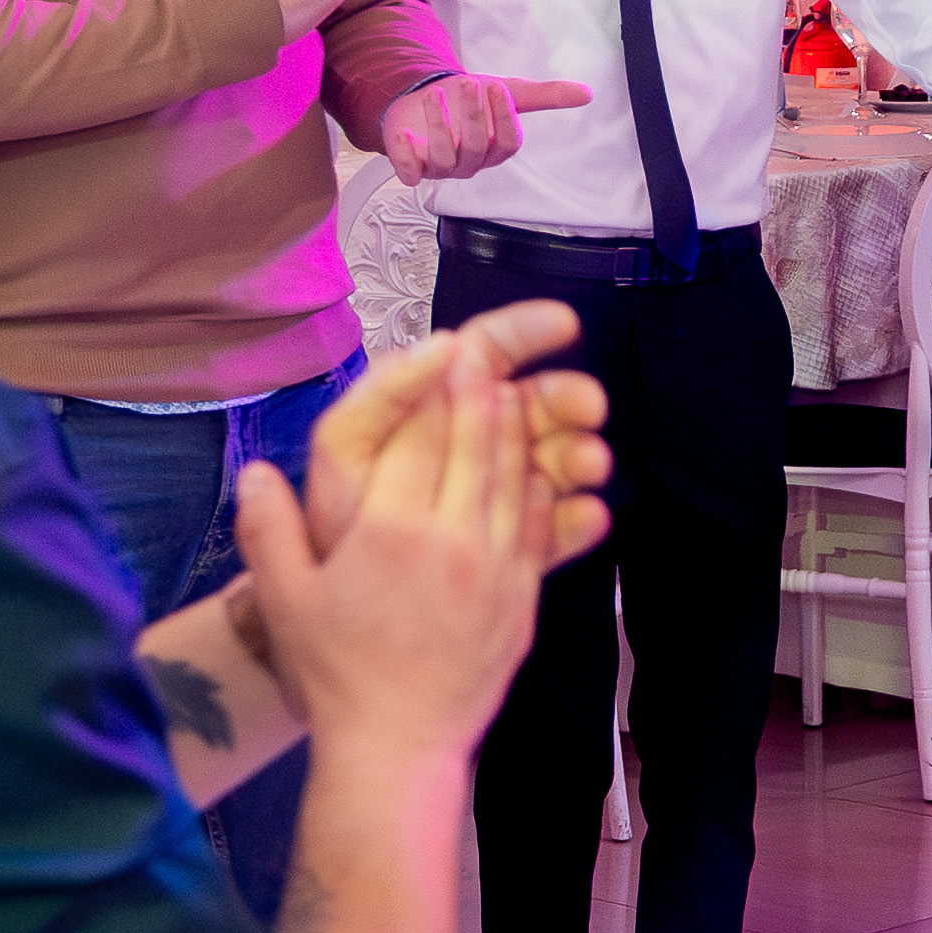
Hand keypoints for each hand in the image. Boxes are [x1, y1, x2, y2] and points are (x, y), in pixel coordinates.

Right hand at [235, 335, 565, 764]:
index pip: (420, 438)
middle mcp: (452, 540)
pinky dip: (538, 490)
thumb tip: (255, 471)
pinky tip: (534, 470)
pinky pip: (538, 527)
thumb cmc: (334, 674)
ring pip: (514, 480)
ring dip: (515, 433)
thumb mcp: (285, 601)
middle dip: (481, 394)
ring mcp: (496, 570)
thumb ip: (268, 531)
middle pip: (476, 446)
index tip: (445, 350)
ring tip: (512, 395)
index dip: (434, 388)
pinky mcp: (523, 599)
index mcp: (391, 531)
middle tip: (484, 355)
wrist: (397, 746)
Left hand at [297, 299, 612, 566]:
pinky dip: (578, 520)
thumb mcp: (346, 443)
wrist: (340, 608)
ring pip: (555, 459)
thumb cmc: (339, 514)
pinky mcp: (516, 540)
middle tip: (591, 407)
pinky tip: (589, 515)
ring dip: (580, 454)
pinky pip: (557, 524)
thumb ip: (390, 390)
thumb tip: (449, 343)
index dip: (527, 331)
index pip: (487, 351)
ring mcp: (500, 489)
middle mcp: (476, 440)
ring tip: (592, 464)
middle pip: (535, 402)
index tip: (565, 324)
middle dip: (568, 397)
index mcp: (440, 403)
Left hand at [380, 71, 592, 181]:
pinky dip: (406, 155)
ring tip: (436, 93)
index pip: (507, 143)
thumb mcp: (506, 91)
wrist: (424, 98)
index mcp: (495, 149)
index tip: (497, 88)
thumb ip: (544, 96)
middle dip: (474, 116)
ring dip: (439, 125)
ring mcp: (440, 166)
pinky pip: (410, 172)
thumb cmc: (467, 100)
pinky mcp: (412, 166)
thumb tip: (587, 93)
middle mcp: (470, 162)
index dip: (504, 118)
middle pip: (476, 147)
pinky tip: (405, 131)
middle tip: (471, 83)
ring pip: (443, 156)